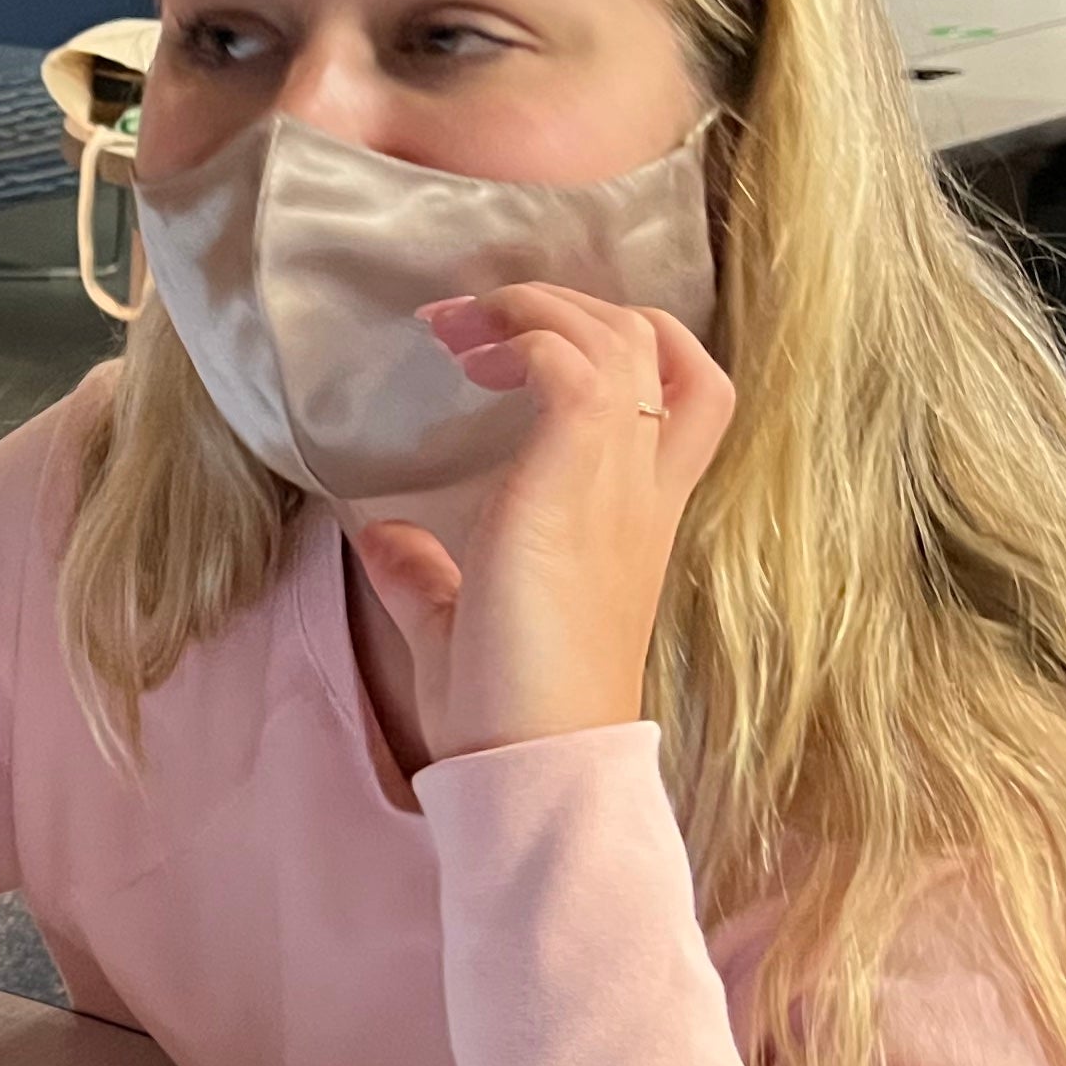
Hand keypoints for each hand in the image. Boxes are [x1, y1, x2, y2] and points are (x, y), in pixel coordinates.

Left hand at [346, 283, 732, 760]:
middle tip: (468, 323)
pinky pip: (577, 370)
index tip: (520, 348)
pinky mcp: (576, 489)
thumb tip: (379, 536)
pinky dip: (530, 340)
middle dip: (564, 305)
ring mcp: (617, 486)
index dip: (627, 341)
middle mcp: (639, 491)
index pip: (687, 395)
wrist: (534, 760)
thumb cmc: (508, 711)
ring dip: (536, 310)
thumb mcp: (456, 625)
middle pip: (654, 344)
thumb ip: (426, 575)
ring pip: (622, 339)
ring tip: (459, 330)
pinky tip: (476, 361)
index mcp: (633, 517)